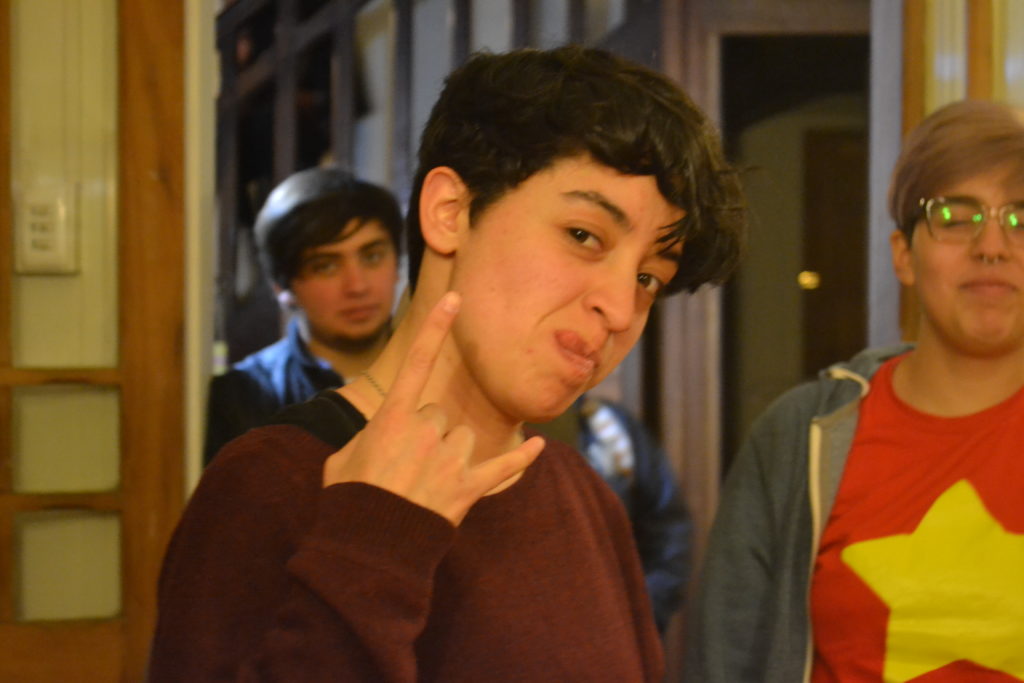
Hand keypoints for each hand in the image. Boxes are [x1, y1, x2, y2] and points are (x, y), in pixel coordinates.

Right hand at [322, 292, 545, 524]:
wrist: (368, 546)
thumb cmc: (350, 499)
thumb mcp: (342, 458)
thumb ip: (366, 436)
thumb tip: (381, 437)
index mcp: (392, 417)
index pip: (418, 362)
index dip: (436, 328)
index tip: (454, 297)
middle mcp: (425, 429)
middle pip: (439, 416)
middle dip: (428, 436)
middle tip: (406, 466)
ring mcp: (450, 457)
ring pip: (464, 439)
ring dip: (452, 455)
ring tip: (428, 483)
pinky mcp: (469, 486)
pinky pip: (503, 465)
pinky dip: (521, 458)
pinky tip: (539, 447)